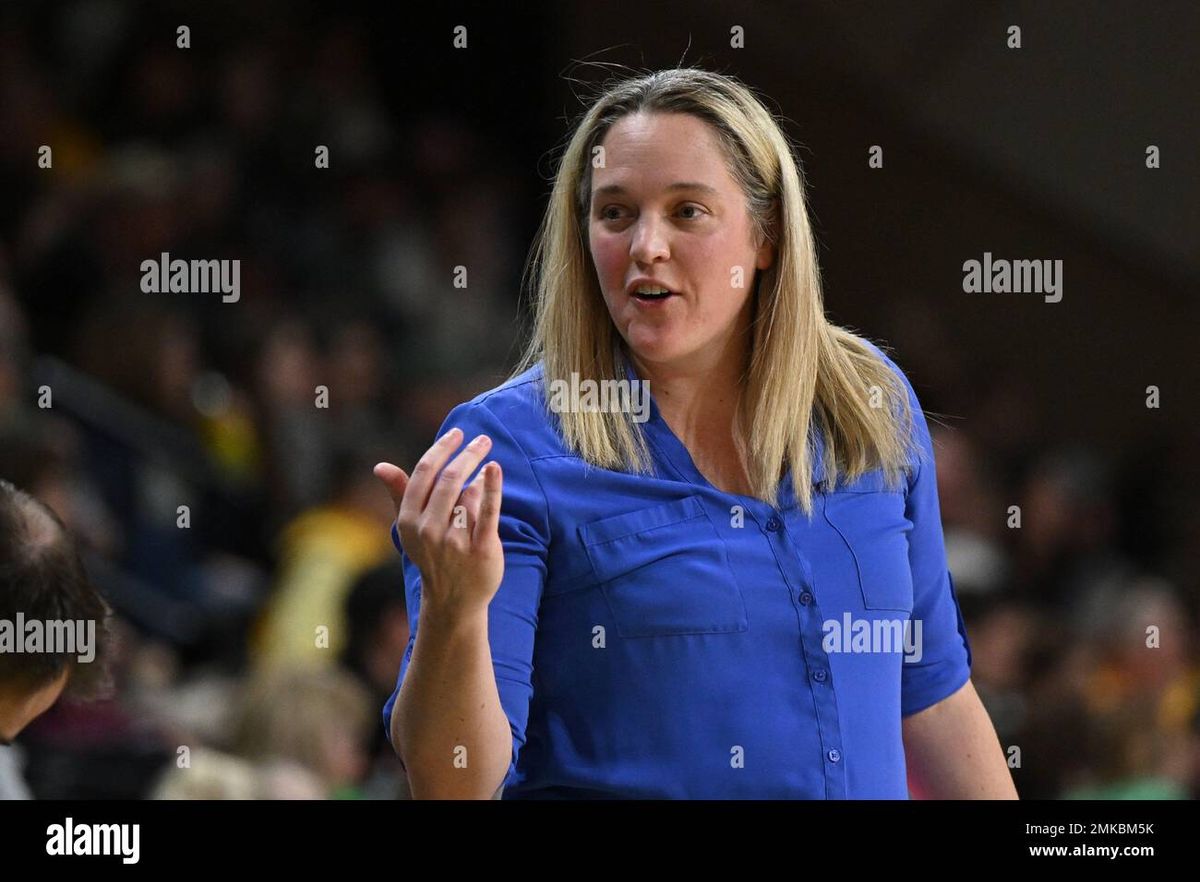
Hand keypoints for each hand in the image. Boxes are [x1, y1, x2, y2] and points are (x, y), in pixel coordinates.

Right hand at [373, 428, 503, 615]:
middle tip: (484, 439)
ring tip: (487, 462)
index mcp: (408, 520)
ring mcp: (454, 541)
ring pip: (468, 494)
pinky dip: (492, 487)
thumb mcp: (411, 528)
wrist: (454, 600)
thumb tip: (379, 466)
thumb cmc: (433, 555)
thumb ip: (400, 494)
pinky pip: (488, 512)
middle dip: (467, 454)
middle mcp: (428, 530)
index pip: (424, 473)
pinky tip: (494, 469)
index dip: (442, 448)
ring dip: (479, 473)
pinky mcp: (480, 549)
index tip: (458, 433)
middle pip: (449, 479)